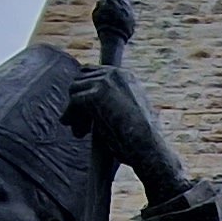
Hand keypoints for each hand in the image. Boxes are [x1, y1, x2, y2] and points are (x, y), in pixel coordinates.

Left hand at [60, 63, 188, 206]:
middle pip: (80, 79)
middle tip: (83, 126)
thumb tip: (91, 107)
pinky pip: (73, 102)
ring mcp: (105, 82)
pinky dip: (73, 118)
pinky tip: (79, 133)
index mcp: (126, 76)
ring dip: (75, 113)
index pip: (93, 72)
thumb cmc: (144, 140)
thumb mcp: (131, 114)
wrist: (149, 147)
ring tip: (81, 132)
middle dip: (77, 102)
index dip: (85, 92)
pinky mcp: (96, 95)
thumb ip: (115, 103)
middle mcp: (116, 74)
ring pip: (74, 91)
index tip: (86, 113)